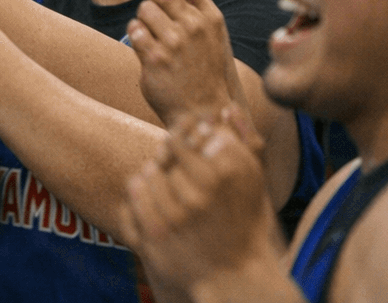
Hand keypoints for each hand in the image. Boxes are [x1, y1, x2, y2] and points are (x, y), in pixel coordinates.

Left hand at [119, 107, 285, 301]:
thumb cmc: (246, 226)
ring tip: (162, 181)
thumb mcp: (253, 184)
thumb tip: (227, 106)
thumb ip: (244, 142)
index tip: (189, 145)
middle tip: (170, 158)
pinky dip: (139, 194)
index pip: (189, 138)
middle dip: (168, 153)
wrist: (235, 280)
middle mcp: (200, 195)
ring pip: (147, 173)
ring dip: (152, 174)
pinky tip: (150, 198)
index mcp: (225, 176)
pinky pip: (134, 198)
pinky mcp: (154, 239)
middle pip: (166, 153)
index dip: (186, 137)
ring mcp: (175, 218)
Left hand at [127, 0, 243, 127]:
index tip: (170, 9)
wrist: (203, 110)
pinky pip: (134, 30)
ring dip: (143, 21)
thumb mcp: (211, 32)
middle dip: (152, 2)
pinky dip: (136, 37)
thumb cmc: (204, 68)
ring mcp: (174, 42)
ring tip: (153, 38)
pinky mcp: (154, 58)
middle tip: (157, 22)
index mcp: (210, 18)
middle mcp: (194, 27)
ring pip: (144, 9)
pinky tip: (146, 49)